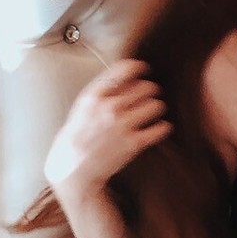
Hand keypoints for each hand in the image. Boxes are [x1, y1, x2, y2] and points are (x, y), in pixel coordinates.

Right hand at [45, 59, 171, 200]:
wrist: (73, 169)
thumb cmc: (76, 137)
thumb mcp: (82, 108)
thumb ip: (102, 93)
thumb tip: (126, 79)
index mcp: (94, 96)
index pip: (124, 69)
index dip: (138, 67)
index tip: (144, 69)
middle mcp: (109, 107)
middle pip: (145, 87)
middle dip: (149, 90)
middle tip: (148, 96)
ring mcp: (123, 125)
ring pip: (156, 105)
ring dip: (157, 107)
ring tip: (153, 112)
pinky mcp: (134, 144)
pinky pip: (161, 128)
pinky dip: (163, 127)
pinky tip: (158, 128)